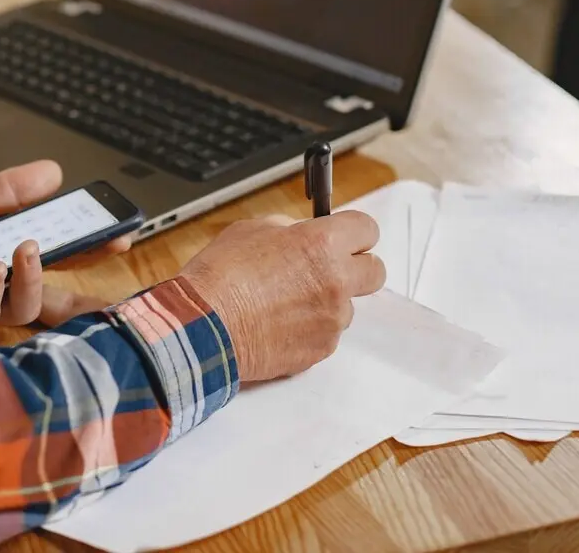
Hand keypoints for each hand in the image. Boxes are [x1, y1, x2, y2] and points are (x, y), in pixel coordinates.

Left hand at [0, 161, 127, 333]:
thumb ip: (9, 190)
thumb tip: (53, 172)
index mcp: (7, 254)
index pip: (62, 256)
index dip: (93, 248)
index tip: (121, 235)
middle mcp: (0, 284)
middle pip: (57, 297)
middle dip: (90, 286)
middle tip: (106, 251)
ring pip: (28, 307)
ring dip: (34, 277)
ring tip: (25, 249)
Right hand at [179, 211, 383, 382]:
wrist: (203, 327)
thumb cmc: (221, 278)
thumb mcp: (253, 229)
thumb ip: (289, 230)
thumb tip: (302, 235)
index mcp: (323, 243)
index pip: (368, 229)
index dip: (354, 233)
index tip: (345, 237)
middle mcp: (337, 281)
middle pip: (375, 271)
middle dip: (356, 268)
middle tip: (328, 269)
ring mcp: (332, 319)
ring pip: (346, 306)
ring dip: (326, 302)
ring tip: (285, 302)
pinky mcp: (321, 349)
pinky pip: (326, 334)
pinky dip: (310, 329)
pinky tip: (279, 324)